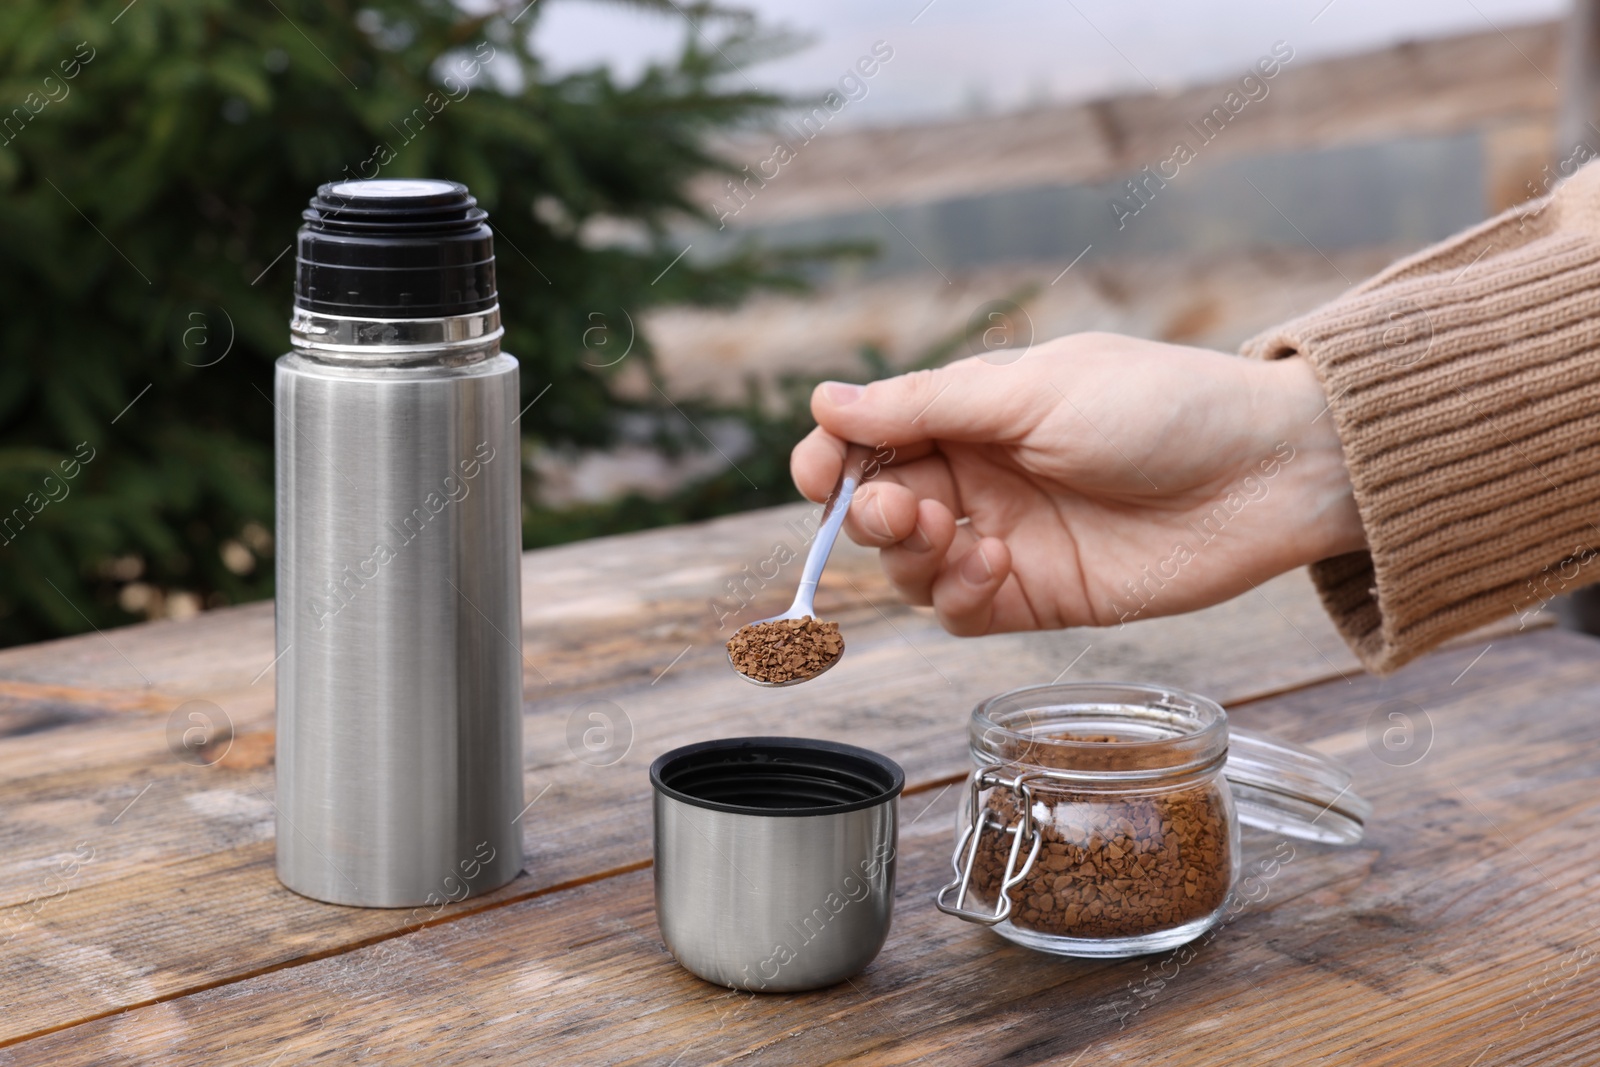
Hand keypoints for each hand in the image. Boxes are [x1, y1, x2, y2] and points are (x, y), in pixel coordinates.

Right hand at [790, 333, 1364, 634]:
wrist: (1267, 473)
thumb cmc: (1162, 407)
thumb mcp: (1035, 391)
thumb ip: (927, 405)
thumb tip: (826, 402)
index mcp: (973, 412)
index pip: (873, 440)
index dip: (833, 460)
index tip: (820, 476)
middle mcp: (981, 477)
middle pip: (880, 509)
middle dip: (873, 514)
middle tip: (905, 512)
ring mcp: (1008, 538)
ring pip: (911, 568)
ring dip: (913, 559)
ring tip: (960, 539)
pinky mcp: (1040, 596)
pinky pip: (962, 613)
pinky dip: (958, 598)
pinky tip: (994, 569)